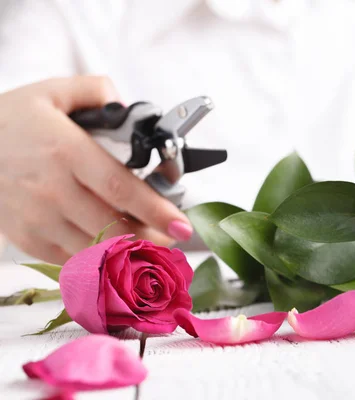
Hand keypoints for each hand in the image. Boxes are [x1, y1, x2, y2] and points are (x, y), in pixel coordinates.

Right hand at [0, 77, 193, 263]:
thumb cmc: (10, 121)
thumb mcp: (52, 92)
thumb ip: (95, 91)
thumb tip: (127, 107)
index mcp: (66, 152)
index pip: (121, 188)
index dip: (156, 210)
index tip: (182, 224)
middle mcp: (52, 190)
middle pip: (113, 226)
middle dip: (151, 238)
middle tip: (173, 238)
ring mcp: (38, 219)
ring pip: (95, 249)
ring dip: (129, 253)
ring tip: (152, 246)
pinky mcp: (28, 238)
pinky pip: (72, 259)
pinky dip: (99, 261)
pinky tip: (117, 253)